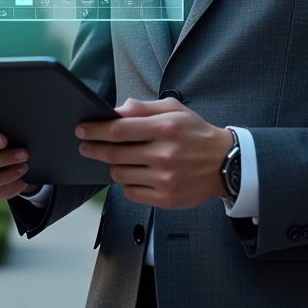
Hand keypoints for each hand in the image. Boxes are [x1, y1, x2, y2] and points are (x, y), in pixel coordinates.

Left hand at [75, 97, 232, 208]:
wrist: (226, 163)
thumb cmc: (197, 134)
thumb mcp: (175, 110)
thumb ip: (144, 108)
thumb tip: (117, 110)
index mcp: (165, 128)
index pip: (118, 130)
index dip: (95, 130)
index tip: (82, 130)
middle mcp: (164, 154)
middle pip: (114, 154)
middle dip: (94, 149)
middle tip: (85, 146)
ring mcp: (165, 178)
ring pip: (120, 174)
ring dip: (114, 166)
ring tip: (119, 160)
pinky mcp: (166, 198)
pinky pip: (131, 192)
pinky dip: (128, 183)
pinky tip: (136, 174)